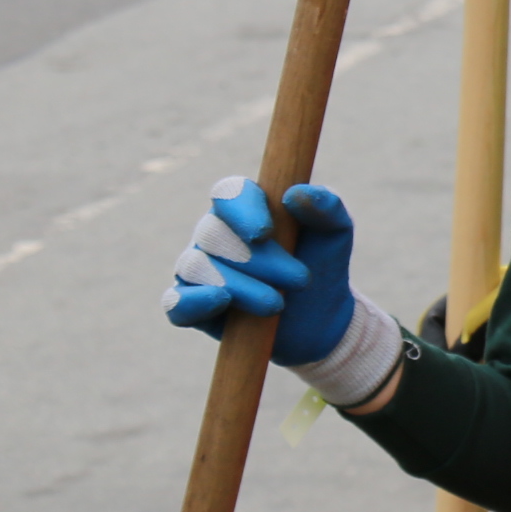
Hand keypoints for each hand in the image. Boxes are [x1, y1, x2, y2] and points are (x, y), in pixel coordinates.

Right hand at [164, 177, 361, 367]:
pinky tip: (221, 302)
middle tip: (301, 280)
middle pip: (215, 234)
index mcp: (245, 207)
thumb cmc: (322, 264)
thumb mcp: (335, 233)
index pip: (228, 193)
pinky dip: (193, 301)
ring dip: (241, 286)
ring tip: (277, 303)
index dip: (242, 210)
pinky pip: (175, 302)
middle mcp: (214, 233)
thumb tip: (295, 193)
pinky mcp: (191, 306)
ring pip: (197, 267)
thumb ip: (326, 206)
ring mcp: (198, 269)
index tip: (266, 233)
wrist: (319, 318)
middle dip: (260, 260)